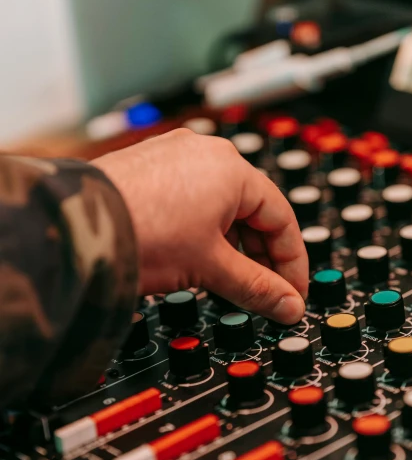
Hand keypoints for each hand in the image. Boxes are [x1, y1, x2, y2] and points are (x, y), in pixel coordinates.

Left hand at [94, 128, 307, 324]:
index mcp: (232, 168)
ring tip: (227, 281)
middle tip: (264, 292)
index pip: (281, 218)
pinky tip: (196, 258)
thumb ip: (257, 288)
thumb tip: (287, 306)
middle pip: (252, 211)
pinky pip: (192, 201)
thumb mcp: (210, 267)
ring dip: (232, 246)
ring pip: (221, 207)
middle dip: (260, 256)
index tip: (291, 293)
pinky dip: (203, 231)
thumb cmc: (141, 234)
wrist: (74, 226)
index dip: (291, 262)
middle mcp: (205, 153)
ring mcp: (173, 157)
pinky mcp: (148, 168)